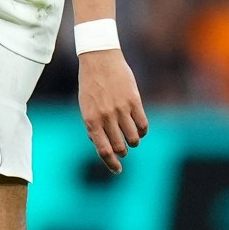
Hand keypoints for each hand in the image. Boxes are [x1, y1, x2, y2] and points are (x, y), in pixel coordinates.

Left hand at [79, 49, 148, 172]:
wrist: (99, 58)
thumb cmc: (91, 84)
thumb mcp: (85, 106)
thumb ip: (93, 126)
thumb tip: (101, 145)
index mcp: (91, 120)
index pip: (103, 150)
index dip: (111, 164)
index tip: (117, 170)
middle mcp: (106, 117)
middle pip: (119, 147)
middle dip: (122, 151)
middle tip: (123, 148)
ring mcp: (121, 109)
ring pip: (133, 139)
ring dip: (133, 142)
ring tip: (131, 138)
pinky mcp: (134, 101)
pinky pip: (143, 125)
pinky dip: (142, 131)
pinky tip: (139, 129)